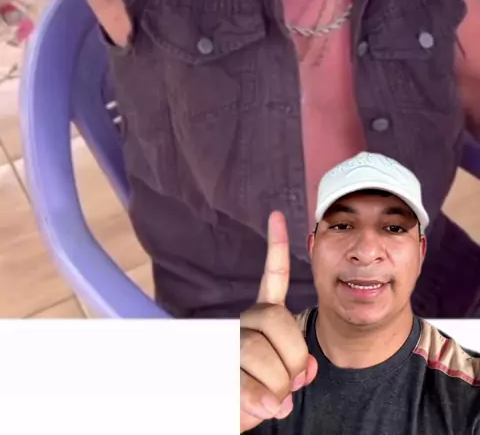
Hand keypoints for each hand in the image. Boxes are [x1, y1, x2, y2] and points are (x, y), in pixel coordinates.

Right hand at [240, 212, 317, 431]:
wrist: (228, 412)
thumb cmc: (260, 392)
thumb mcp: (287, 378)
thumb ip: (300, 367)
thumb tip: (306, 370)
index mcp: (263, 316)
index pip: (273, 276)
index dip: (276, 246)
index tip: (277, 215)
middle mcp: (243, 321)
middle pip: (278, 323)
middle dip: (293, 359)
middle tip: (289, 384)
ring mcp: (228, 343)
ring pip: (262, 353)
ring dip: (277, 386)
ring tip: (271, 399)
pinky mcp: (219, 370)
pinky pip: (240, 376)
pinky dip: (259, 395)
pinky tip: (269, 405)